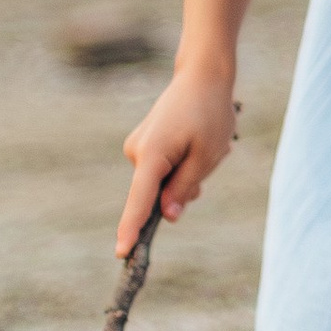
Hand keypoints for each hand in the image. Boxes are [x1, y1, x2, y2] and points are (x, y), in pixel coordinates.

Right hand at [117, 58, 239, 254]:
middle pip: (157, 195)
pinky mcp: (144, 146)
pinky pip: (162, 171)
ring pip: (162, 183)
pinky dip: (181, 166)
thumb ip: (184, 189)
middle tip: (209, 160)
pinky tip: (195, 143)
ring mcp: (138, 148)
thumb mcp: (206, 156)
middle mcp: (136, 152)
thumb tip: (166, 217)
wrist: (201, 76)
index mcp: (151, 155)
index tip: (122, 253)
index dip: (131, 229)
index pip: (139, 201)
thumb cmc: (209, 114)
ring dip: (186, 175)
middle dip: (184, 189)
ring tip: (204, 144)